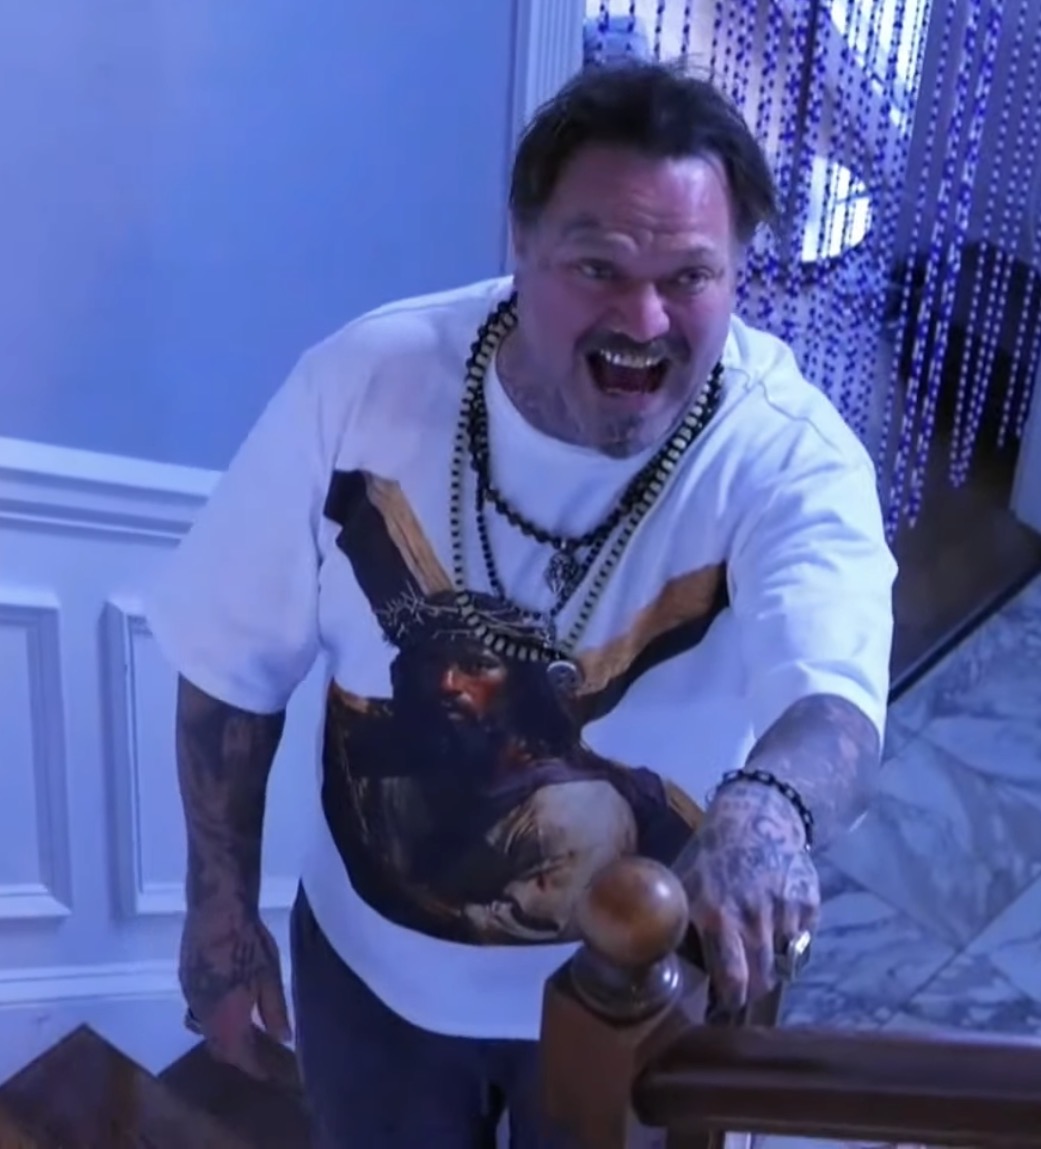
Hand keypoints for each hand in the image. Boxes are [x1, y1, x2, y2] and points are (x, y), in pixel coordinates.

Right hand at [179, 902, 291, 1079]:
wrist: (216, 909)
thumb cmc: (248, 941)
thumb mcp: (270, 975)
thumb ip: (274, 1009)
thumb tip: (283, 1038)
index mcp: (225, 1016)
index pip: (237, 1054)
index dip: (251, 1066)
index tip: (265, 1072)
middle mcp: (202, 1012)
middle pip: (217, 1045)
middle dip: (235, 1054)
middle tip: (256, 1053)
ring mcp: (189, 994)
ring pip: (204, 1028)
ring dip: (222, 1035)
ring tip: (243, 1030)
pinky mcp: (184, 978)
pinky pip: (197, 1009)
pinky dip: (212, 1015)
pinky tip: (227, 1001)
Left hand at [680, 780, 819, 1011]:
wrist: (757, 816)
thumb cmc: (712, 853)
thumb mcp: (684, 881)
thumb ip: (676, 919)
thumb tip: (650, 956)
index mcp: (718, 916)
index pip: (732, 979)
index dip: (730, 1001)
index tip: (723, 1009)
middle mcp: (755, 919)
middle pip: (761, 978)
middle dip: (752, 991)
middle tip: (742, 992)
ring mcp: (786, 913)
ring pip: (784, 964)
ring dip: (772, 969)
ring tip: (758, 963)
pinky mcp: (809, 905)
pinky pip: (802, 942)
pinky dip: (791, 945)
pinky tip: (777, 931)